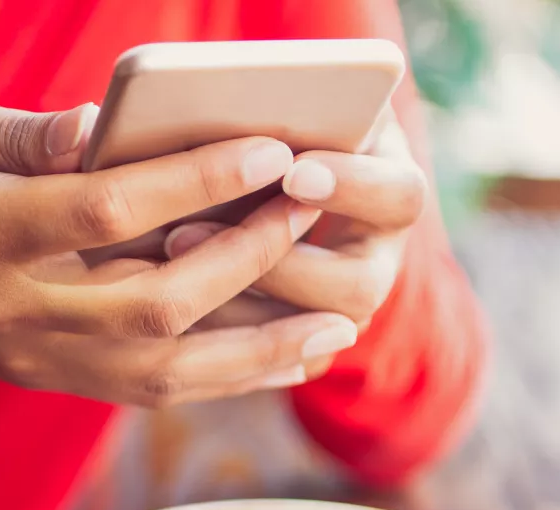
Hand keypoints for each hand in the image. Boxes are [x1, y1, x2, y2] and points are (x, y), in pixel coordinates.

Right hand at [0, 90, 357, 405]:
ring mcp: (40, 355)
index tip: (268, 148)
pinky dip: (227, 380)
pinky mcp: (56, 376)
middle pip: (157, 299)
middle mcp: (18, 307)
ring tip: (338, 329)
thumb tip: (108, 126)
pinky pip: (153, 391)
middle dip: (248, 255)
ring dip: (262, 351)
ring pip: (169, 370)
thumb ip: (21, 133)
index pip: (110, 209)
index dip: (197, 180)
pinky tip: (282, 362)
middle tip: (310, 209)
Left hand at [163, 110, 425, 377]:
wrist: (297, 179)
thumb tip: (202, 98)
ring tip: (162, 264)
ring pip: (314, 335)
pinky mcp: (311, 339)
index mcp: (394, 190)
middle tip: (185, 232)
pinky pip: (281, 361)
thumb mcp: (299, 108)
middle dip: (274, 265)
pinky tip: (159, 310)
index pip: (400, 196)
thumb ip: (282, 108)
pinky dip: (223, 340)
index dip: (352, 187)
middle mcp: (380, 257)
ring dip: (235, 305)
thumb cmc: (294, 132)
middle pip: (360, 287)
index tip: (292, 172)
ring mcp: (346, 306)